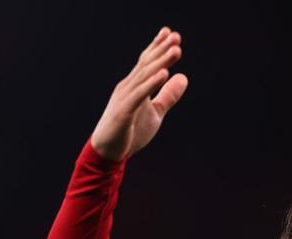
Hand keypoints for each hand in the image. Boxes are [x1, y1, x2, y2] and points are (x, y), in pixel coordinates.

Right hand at [91, 27, 187, 159]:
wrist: (108, 152)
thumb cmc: (130, 131)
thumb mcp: (155, 112)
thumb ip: (168, 95)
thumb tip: (184, 77)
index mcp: (135, 86)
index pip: (147, 62)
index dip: (158, 47)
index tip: (171, 33)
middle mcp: (128, 87)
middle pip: (146, 64)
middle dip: (161, 49)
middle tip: (175, 35)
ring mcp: (124, 98)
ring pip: (144, 76)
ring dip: (161, 62)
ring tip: (176, 50)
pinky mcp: (123, 112)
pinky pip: (139, 95)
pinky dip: (151, 83)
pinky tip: (164, 74)